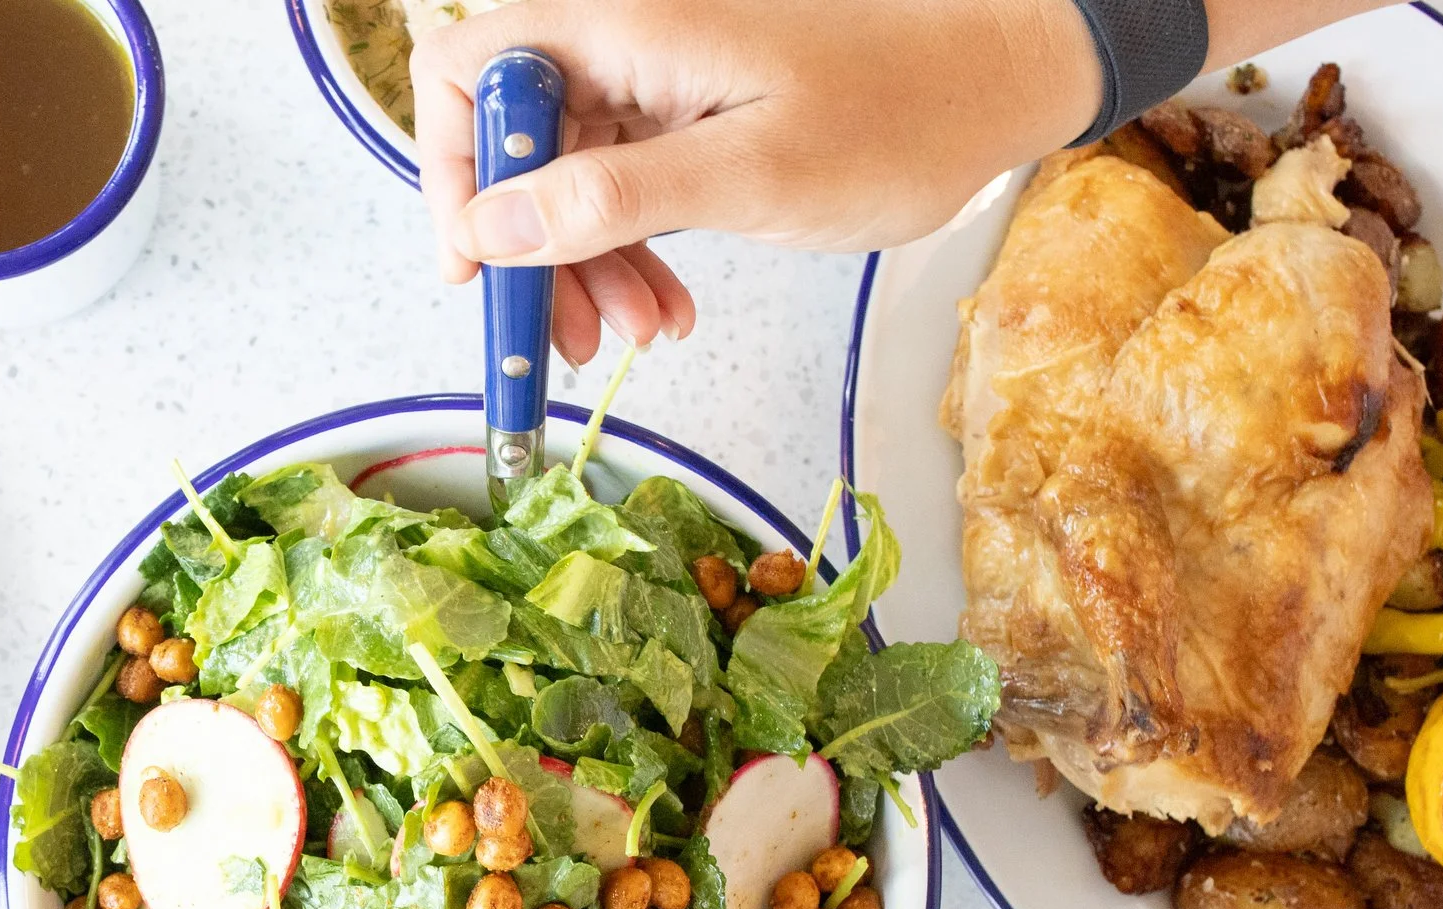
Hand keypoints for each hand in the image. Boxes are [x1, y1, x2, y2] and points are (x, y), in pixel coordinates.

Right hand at [410, 0, 1104, 362]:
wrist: (991, 92)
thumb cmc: (895, 116)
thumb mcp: (749, 173)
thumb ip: (612, 196)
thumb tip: (492, 226)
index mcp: (622, 23)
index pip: (469, 75)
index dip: (451, 170)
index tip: (476, 265)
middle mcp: (622, 42)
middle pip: (511, 143)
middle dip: (529, 249)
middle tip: (564, 342)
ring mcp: (650, 83)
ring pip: (561, 181)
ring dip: (584, 270)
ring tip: (640, 335)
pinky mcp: (680, 123)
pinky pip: (615, 192)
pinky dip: (627, 257)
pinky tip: (667, 309)